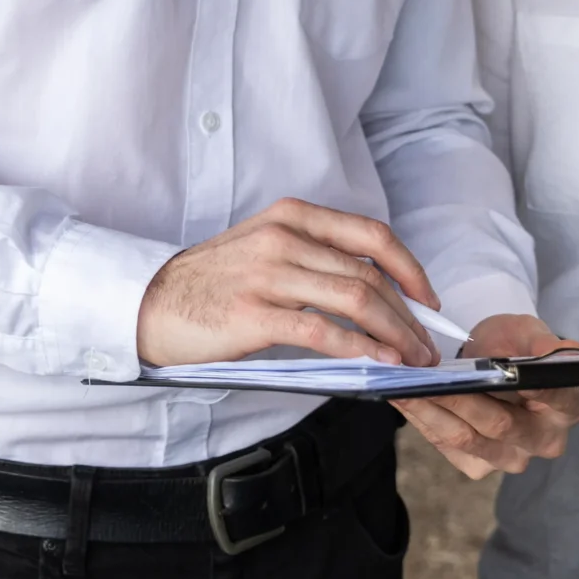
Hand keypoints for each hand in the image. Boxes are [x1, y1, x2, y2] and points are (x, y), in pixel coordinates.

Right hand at [136, 198, 437, 368]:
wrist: (150, 302)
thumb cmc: (211, 282)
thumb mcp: (263, 247)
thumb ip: (311, 256)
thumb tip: (371, 288)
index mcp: (290, 216)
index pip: (370, 234)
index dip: (409, 267)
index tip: (428, 299)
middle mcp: (282, 237)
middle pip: (368, 273)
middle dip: (409, 313)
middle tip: (427, 345)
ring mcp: (268, 274)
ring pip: (355, 299)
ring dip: (395, 333)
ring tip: (412, 360)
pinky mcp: (254, 314)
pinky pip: (323, 331)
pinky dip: (361, 348)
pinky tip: (380, 363)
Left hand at [393, 312, 578, 478]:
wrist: (490, 368)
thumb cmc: (513, 347)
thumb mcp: (527, 332)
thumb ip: (540, 340)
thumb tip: (560, 350)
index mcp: (571, 405)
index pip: (559, 398)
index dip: (536, 388)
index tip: (509, 373)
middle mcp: (546, 440)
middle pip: (500, 424)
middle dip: (458, 397)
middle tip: (424, 376)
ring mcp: (512, 458)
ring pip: (467, 438)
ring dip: (431, 410)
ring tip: (402, 386)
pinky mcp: (478, 465)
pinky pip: (446, 445)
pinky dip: (422, 420)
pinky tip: (403, 398)